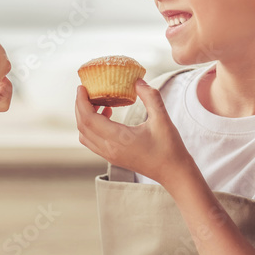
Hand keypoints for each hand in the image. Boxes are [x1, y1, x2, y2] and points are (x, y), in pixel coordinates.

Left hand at [74, 79, 189, 184]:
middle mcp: (109, 149)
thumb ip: (150, 97)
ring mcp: (109, 155)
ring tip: (97, 102)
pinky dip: (92, 127)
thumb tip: (137, 81)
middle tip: (86, 90)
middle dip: (80, 106)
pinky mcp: (113, 157)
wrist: (174, 173)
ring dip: (85, 117)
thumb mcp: (162, 119)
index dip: (81, 101)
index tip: (82, 87)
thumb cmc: (169, 148)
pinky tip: (107, 116)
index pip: (88, 118)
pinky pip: (93, 141)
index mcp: (118, 139)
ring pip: (85, 135)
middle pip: (82, 126)